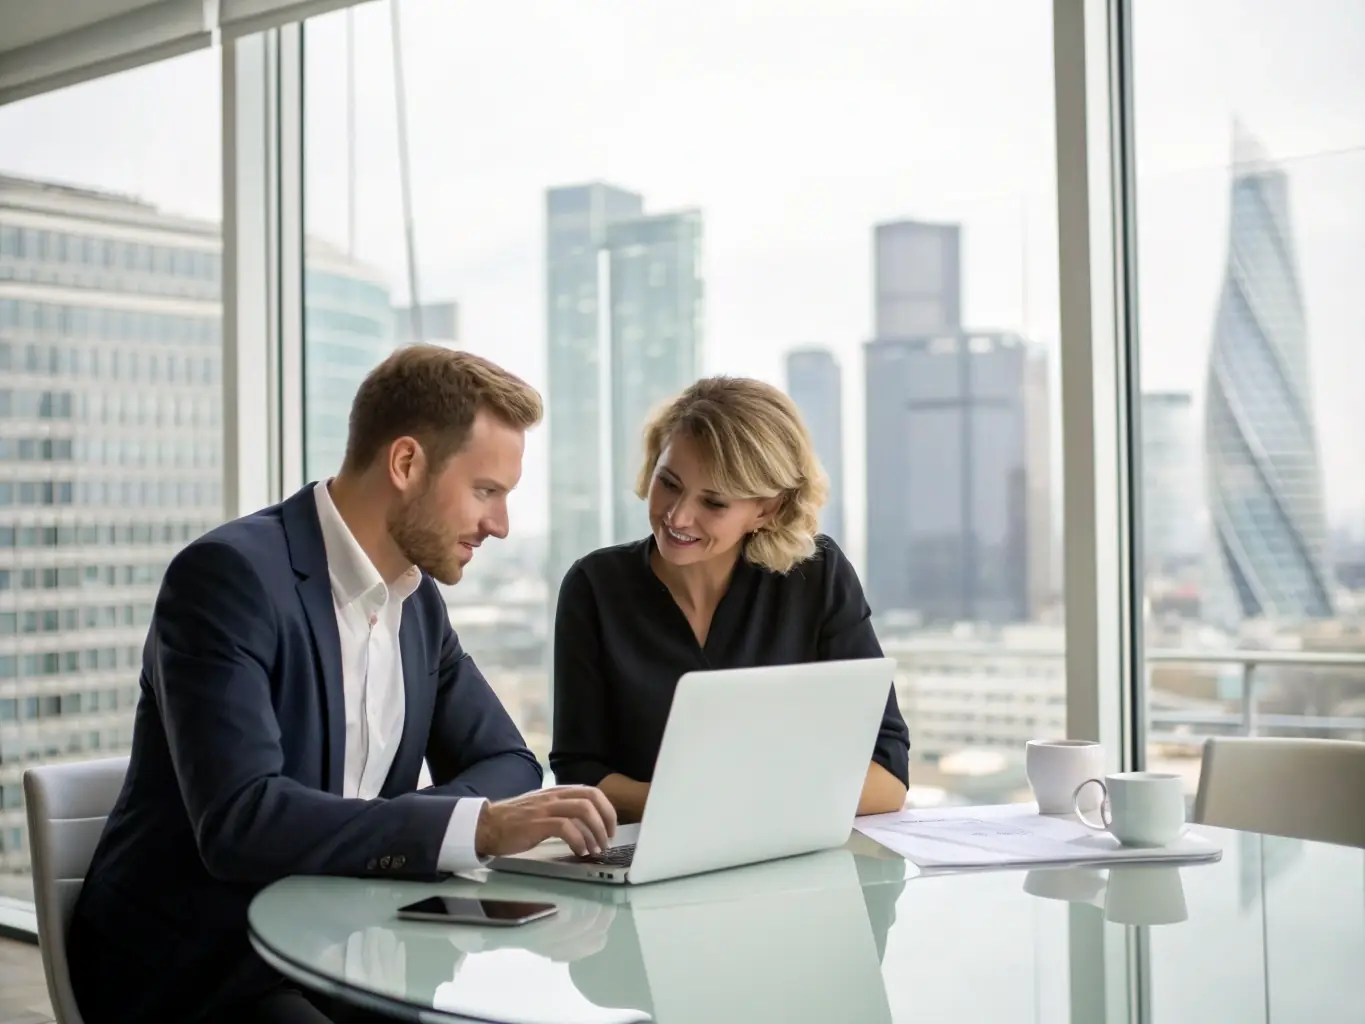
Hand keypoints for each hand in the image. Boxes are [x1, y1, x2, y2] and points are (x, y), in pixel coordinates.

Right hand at [474, 786, 617, 857]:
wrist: (486, 825)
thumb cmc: (514, 821)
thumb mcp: (541, 809)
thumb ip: (561, 810)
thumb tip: (585, 825)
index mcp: (557, 792)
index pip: (591, 791)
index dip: (606, 809)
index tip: (610, 828)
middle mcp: (554, 796)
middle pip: (591, 797)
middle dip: (606, 818)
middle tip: (608, 839)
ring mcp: (546, 808)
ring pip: (583, 810)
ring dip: (595, 831)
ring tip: (597, 849)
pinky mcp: (537, 823)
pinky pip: (566, 828)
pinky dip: (579, 841)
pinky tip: (580, 851)